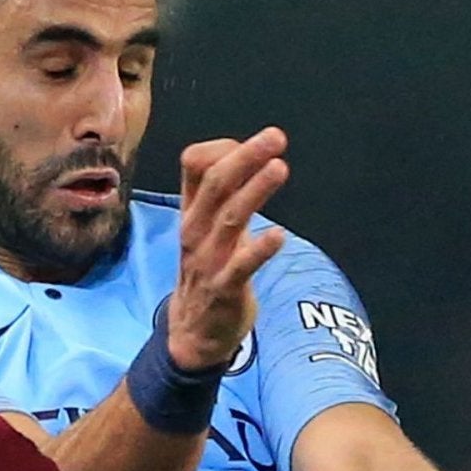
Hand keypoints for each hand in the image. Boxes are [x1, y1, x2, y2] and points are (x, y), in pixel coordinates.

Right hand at [165, 129, 289, 370]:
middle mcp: (195, 230)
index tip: (253, 146)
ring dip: (254, 192)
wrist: (192, 333)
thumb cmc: (207, 272)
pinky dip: (259, 250)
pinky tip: (279, 235)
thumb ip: (219, 193)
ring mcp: (208, 260)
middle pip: (214, 184)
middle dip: (245, 157)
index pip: (195, 165)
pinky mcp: (224, 289)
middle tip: (275, 137)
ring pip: (229, 218)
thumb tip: (243, 152)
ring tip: (279, 168)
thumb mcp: (205, 228)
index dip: (223, 148)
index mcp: (191, 212)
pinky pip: (241, 267)